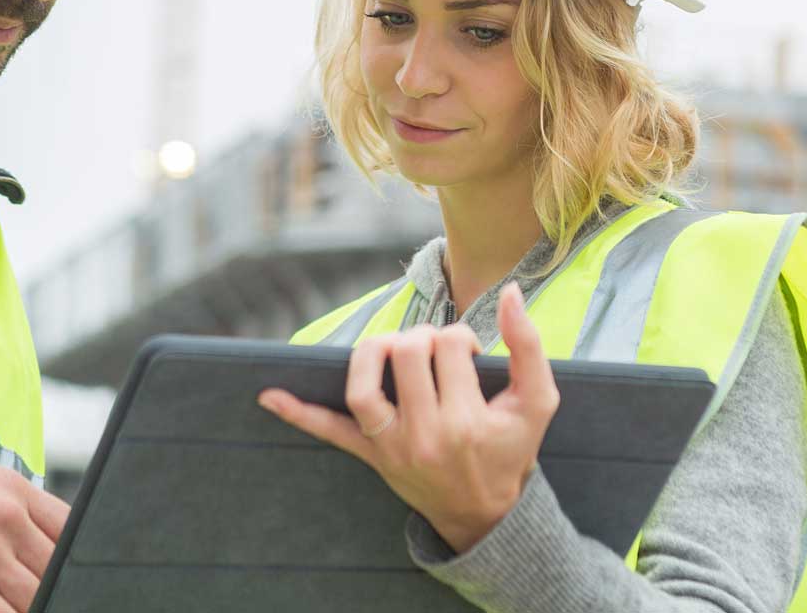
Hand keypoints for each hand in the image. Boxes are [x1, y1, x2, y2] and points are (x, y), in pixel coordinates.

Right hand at [0, 464, 70, 612]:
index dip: (73, 557)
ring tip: (12, 604)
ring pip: (36, 595)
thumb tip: (49, 552)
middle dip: (51, 587)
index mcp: (13, 489)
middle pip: (57, 566)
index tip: (70, 573)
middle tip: (42, 597)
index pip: (71, 527)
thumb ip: (14, 515)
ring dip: (29, 606)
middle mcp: (5, 515)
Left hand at [260, 282, 559, 552]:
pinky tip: (268, 395)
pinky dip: (299, 413)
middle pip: (407, 353)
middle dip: (422, 338)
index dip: (461, 337)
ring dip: (372, 353)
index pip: (450, 345)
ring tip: (391, 349)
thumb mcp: (538, 402)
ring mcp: (392, 447)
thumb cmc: (511, 450)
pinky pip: (329, 433)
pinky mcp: (371, 455)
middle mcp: (426, 434)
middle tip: (437, 353)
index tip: (470, 354)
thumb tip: (510, 292)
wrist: (486, 514)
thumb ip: (529, 345)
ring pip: (363, 385)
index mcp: (467, 419)